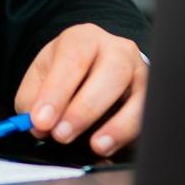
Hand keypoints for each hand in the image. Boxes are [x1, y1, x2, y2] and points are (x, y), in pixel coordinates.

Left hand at [14, 23, 146, 156]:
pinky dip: (128, 134)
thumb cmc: (67, 73)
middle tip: (61, 135)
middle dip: (84, 109)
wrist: (94, 68)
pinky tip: (109, 146)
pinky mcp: (151, 96)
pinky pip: (146, 117)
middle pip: (110, 73)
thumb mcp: (41, 77)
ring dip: (115, 125)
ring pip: (137, 96)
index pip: (73, 59)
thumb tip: (39, 126)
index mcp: (83, 38)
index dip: (56, 91)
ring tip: (94, 146)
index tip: (41, 120)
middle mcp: (116, 50)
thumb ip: (34, 100)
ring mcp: (139, 72)